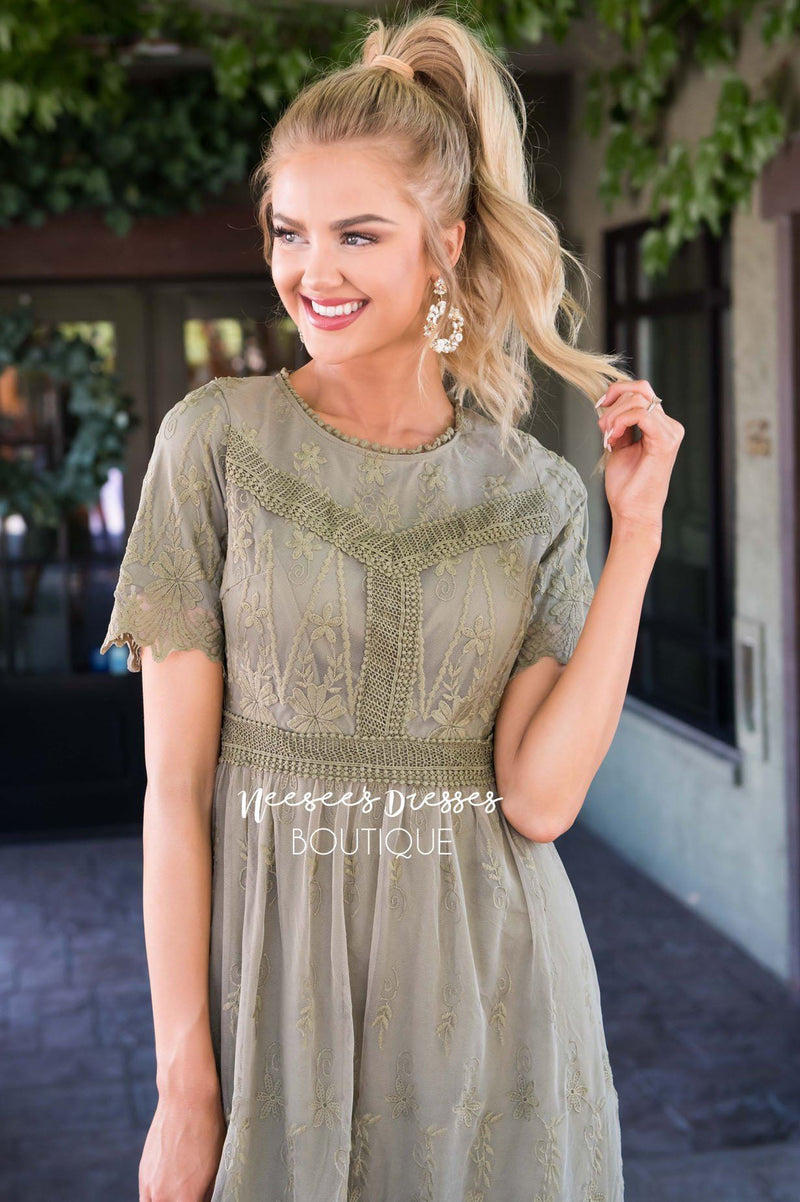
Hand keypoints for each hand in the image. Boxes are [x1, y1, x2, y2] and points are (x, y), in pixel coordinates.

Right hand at [139, 1085, 226, 1201]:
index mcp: (185, 1197)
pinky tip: (169, 1186)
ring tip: (178, 1193)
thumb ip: (207, 1194)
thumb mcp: (216, 1167)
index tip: (200, 1198)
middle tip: (189, 1195)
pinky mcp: (143, 1172)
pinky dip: (156, 1197)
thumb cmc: (207, 1129)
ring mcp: (148, 1183)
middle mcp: (162, 1195)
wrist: (186, 1098)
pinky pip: (146, 1196)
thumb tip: (203, 1200)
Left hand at [595, 379, 683, 535]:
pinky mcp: (665, 441)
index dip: (618, 391)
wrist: (633, 512)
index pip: (642, 390)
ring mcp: (670, 433)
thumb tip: (608, 403)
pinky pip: (641, 414)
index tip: (599, 406)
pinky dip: (620, 421)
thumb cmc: (627, 485)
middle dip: (613, 404)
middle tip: (602, 428)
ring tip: (607, 437)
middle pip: (640, 391)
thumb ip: (620, 424)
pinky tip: (613, 438)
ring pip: (638, 401)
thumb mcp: (620, 445)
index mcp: (661, 426)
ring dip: (613, 416)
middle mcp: (670, 426)